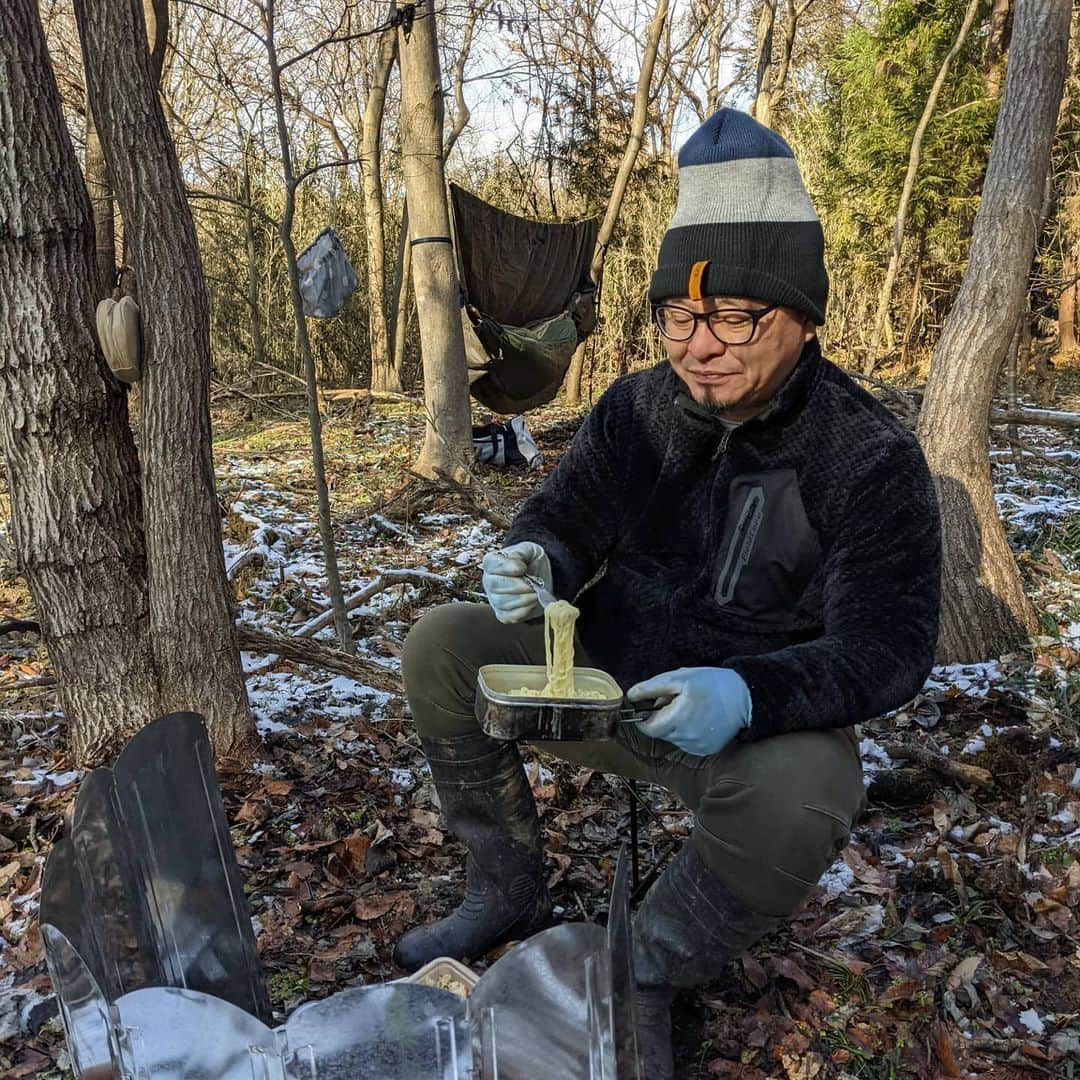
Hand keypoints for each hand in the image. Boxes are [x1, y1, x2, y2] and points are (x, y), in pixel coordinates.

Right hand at [482, 541, 552, 623]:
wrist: (541, 578)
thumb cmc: (532, 562)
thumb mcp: (529, 549)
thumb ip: (521, 552)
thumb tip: (517, 566)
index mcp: (492, 563)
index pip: (491, 565)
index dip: (507, 567)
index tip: (523, 568)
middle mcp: (489, 581)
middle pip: (495, 586)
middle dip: (518, 586)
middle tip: (533, 584)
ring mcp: (494, 599)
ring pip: (502, 603)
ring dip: (524, 599)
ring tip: (536, 593)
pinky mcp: (503, 614)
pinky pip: (510, 616)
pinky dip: (524, 610)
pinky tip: (533, 602)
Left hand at [627, 667, 751, 755]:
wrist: (745, 697)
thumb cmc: (712, 684)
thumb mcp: (679, 678)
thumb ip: (652, 688)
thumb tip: (631, 696)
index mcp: (678, 719)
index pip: (648, 728)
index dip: (644, 717)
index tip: (649, 706)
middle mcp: (686, 738)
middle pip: (660, 732)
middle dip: (662, 717)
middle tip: (675, 701)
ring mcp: (697, 746)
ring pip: (673, 738)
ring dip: (675, 725)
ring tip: (690, 708)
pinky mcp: (706, 750)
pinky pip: (687, 743)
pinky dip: (687, 732)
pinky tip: (699, 719)